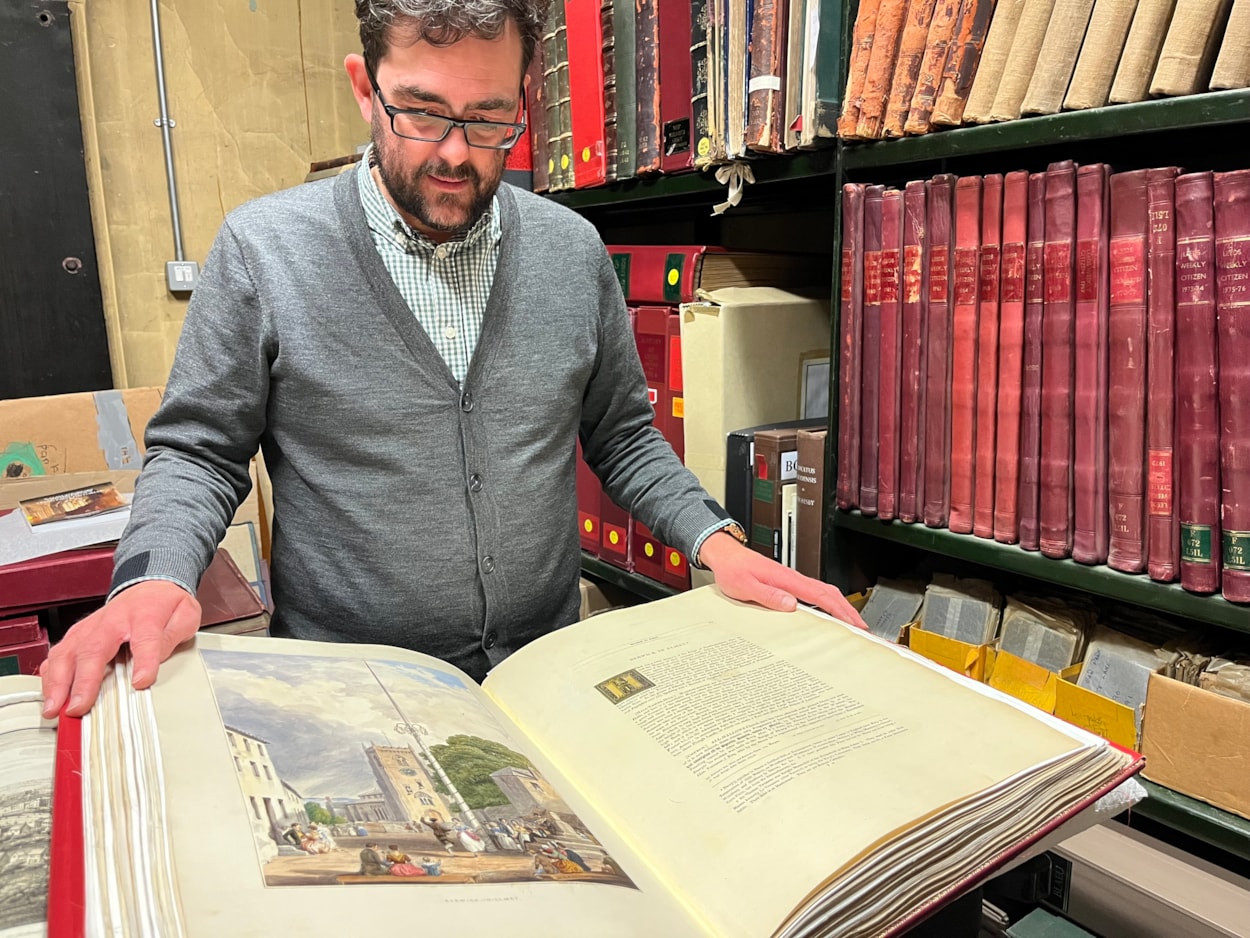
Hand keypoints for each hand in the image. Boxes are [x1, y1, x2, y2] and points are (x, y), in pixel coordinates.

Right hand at [40, 580, 201, 718]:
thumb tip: (157, 661)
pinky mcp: (78, 634)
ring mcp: (90, 627)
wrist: (149, 585)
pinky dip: (50, 675)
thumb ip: (173, 637)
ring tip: (55, 707)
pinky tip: (50, 693)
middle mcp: (111, 620)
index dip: (144, 661)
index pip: (145, 639)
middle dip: (83, 681)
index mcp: (145, 614)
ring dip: (58, 682)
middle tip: (77, 707)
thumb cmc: (165, 604)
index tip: (141, 682)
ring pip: (68, 652)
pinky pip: (58, 654)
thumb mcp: (185, 615)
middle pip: (94, 649)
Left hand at [698, 531, 868, 628]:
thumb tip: (791, 604)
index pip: (820, 596)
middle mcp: (792, 578)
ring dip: (840, 607)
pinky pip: (814, 594)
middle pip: (829, 593)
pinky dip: (827, 603)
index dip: (840, 610)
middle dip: (848, 610)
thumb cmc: (733, 569)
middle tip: (862, 628)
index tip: (853, 623)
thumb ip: (768, 596)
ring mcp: (792, 581)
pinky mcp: (788, 584)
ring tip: (851, 623)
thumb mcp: (745, 586)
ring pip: (824, 592)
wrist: (725, 555)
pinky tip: (829, 613)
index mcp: (786, 579)